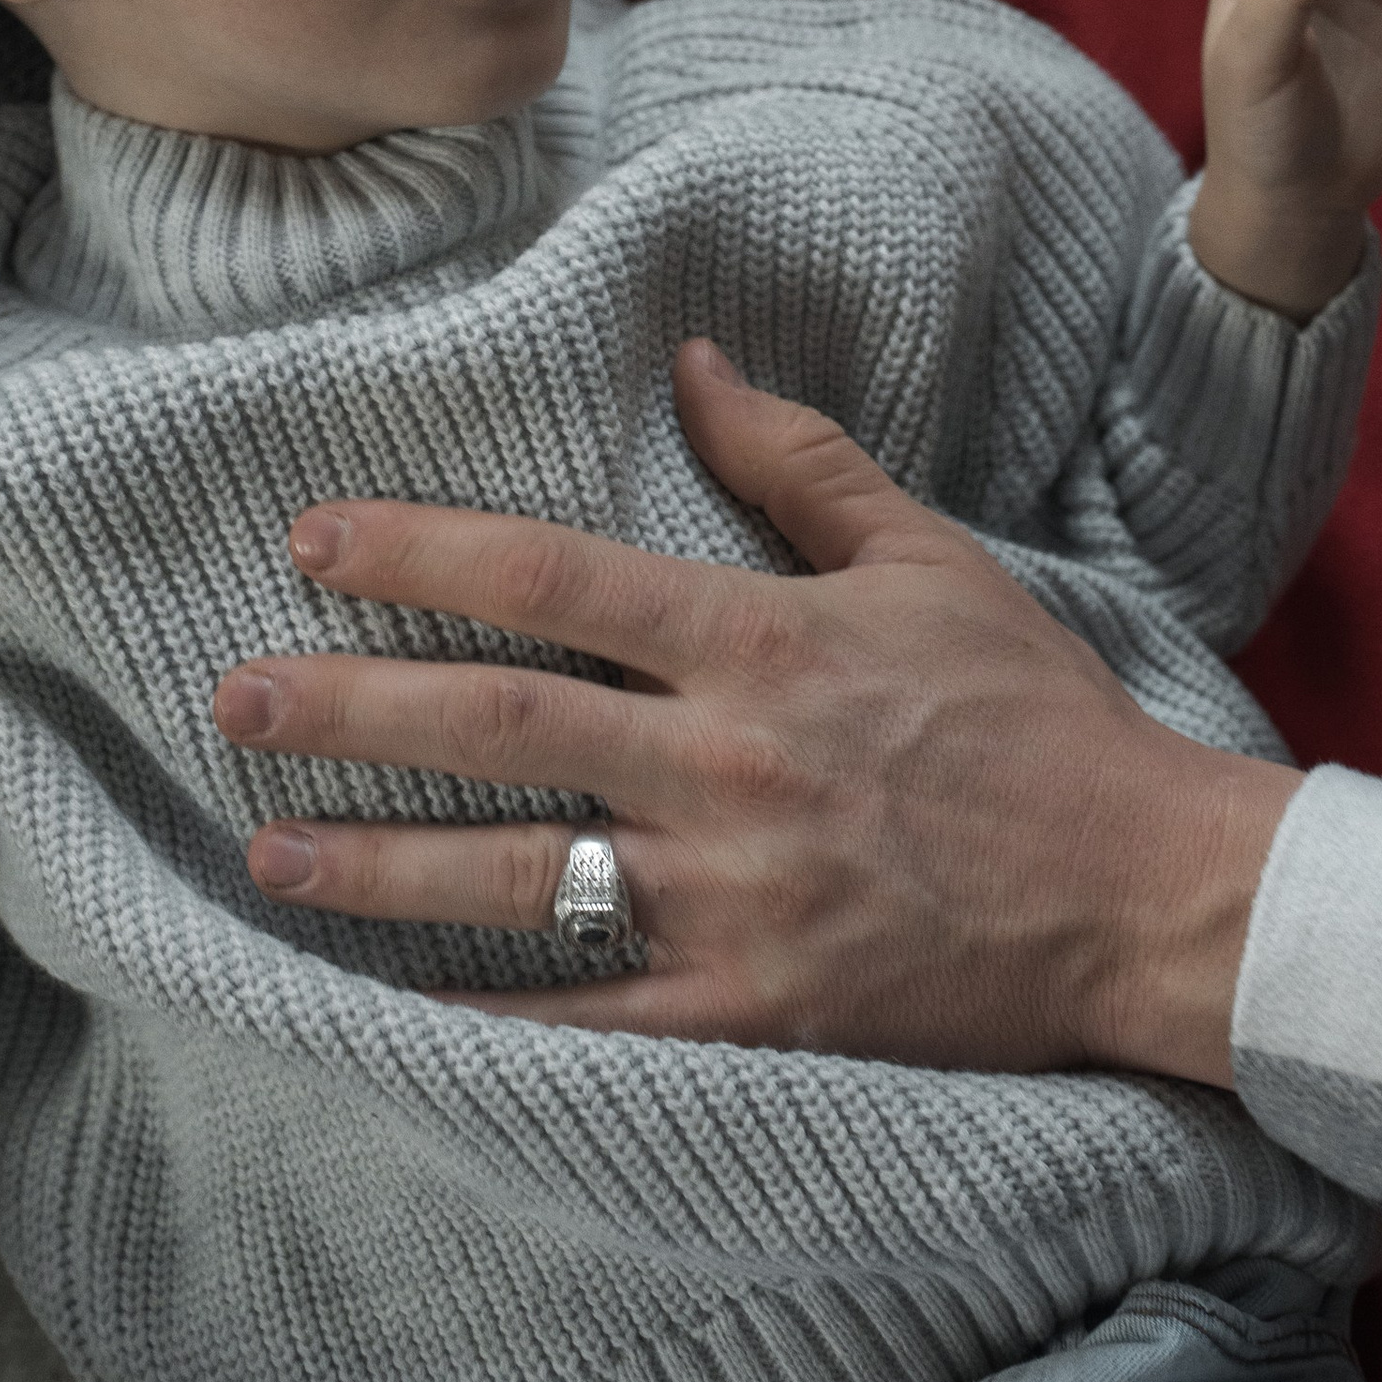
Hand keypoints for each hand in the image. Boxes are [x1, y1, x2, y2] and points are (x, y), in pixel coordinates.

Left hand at [215, 346, 1295, 1073]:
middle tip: (235, 697)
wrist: (1145, 892)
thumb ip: (798, 463)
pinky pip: (590, 1020)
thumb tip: (692, 362)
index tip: (312, 541)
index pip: (553, 580)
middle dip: (353, 707)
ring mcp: (734, 897)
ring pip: (517, 874)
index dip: (420, 555)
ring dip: (377, 862)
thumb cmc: (1039, 717)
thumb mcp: (929, 560)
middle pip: (500, 722)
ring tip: (265, 847)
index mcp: (761, 641)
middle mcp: (727, 764)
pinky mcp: (755, 1011)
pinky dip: (485, 1017)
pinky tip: (385, 1013)